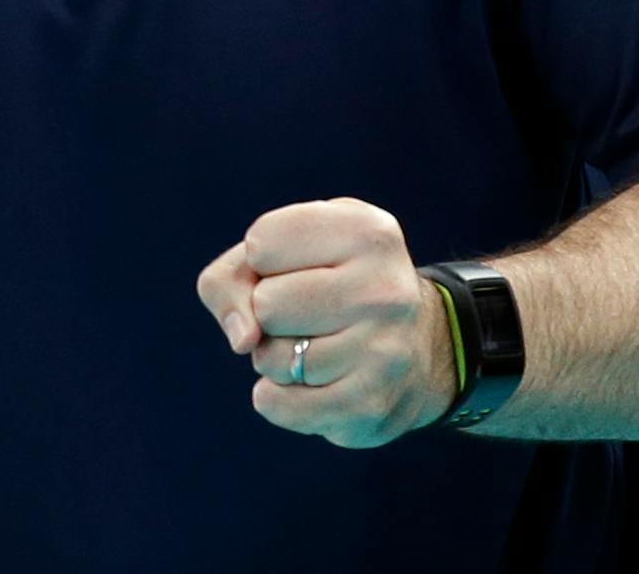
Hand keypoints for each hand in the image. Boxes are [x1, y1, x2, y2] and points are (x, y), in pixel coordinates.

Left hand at [195, 197, 456, 447]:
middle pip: (265, 304)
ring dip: (274, 357)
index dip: (262, 261)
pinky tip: (312, 384)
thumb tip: (243, 338)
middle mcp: (384, 288)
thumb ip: (229, 278)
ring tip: (316, 346)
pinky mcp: (369, 406)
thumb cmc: (324, 286)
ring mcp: (383, 351)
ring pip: (269, 357)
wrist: (409, 350)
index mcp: (366, 231)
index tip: (299, 266)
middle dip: (267, 313)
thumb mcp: (279, 254)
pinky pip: (275, 404)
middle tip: (307, 314)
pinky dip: (276, 397)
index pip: (261, 243)